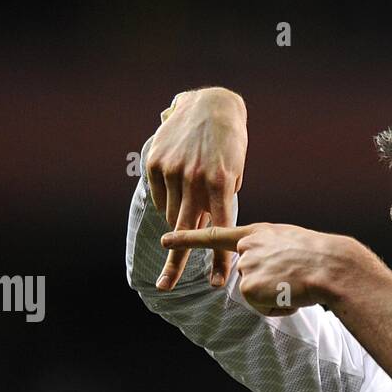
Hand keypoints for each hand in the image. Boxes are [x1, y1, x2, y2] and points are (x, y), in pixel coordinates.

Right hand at [146, 87, 247, 289]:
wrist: (211, 105)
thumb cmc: (230, 146)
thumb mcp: (234, 174)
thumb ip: (220, 203)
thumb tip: (206, 232)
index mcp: (221, 185)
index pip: (220, 231)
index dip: (219, 260)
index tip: (217, 283)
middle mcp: (195, 180)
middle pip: (185, 232)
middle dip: (176, 263)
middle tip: (165, 286)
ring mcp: (173, 171)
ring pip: (172, 215)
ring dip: (180, 221)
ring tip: (190, 201)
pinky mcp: (156, 163)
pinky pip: (159, 198)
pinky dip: (168, 200)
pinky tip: (178, 184)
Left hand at [161, 223, 373, 316]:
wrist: (330, 266)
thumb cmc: (320, 256)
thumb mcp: (290, 242)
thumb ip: (270, 251)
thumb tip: (268, 273)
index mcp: (257, 233)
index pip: (215, 235)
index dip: (188, 237)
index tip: (166, 239)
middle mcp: (246, 248)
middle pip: (247, 277)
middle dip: (268, 285)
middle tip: (292, 278)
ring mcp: (246, 267)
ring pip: (256, 296)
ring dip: (276, 297)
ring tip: (296, 284)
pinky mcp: (249, 288)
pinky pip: (263, 308)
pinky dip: (279, 307)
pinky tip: (292, 294)